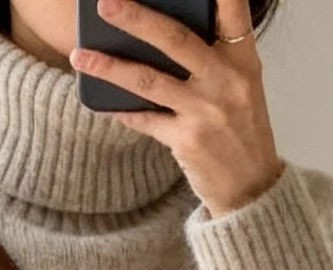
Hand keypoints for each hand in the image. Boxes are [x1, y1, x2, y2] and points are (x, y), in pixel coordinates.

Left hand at [71, 0, 283, 219]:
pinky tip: (101, 102)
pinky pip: (144, 119)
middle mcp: (225, 80)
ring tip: (80, 55)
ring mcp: (205, 111)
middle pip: (176, 39)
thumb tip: (160, 31)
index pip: (233, 9)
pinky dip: (122, 110)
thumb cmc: (242, 128)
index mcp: (242, 58)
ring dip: (109, 67)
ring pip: (149, 80)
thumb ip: (214, 55)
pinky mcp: (186, 141)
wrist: (252, 187)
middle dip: (137, 18)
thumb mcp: (242, 84)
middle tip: (106, 3)